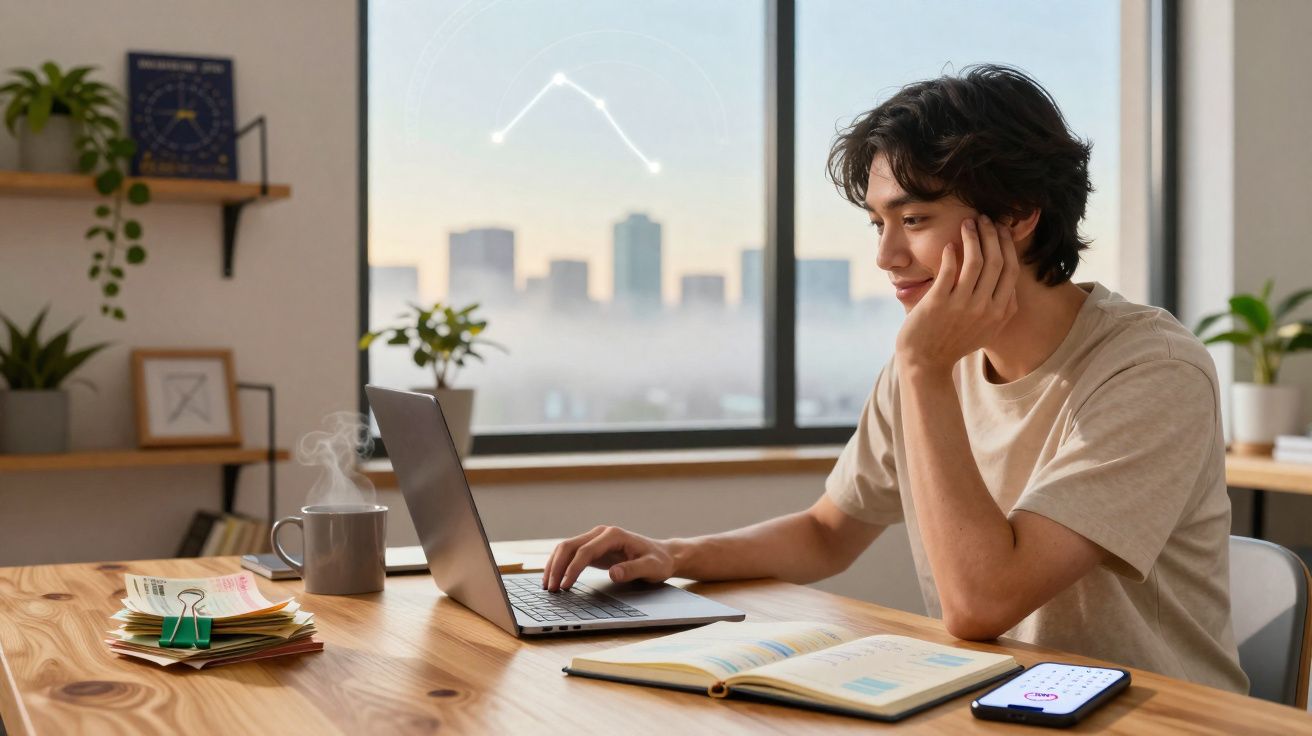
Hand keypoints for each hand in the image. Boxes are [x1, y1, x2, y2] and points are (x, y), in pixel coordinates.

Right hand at [542, 526, 675, 590]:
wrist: (662, 555)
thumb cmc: (658, 561)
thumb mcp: (651, 568)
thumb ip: (633, 570)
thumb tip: (613, 573)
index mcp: (614, 535)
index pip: (585, 551)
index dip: (573, 568)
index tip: (565, 585)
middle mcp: (601, 533)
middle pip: (569, 546)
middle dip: (557, 567)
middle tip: (550, 589)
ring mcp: (595, 539)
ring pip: (566, 548)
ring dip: (554, 565)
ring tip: (547, 586)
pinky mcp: (593, 548)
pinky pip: (571, 554)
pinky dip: (560, 565)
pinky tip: (554, 579)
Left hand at [894, 214, 1018, 373]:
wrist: (926, 361)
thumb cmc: (954, 341)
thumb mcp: (987, 329)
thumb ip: (1001, 307)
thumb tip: (1010, 279)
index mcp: (1001, 313)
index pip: (1011, 270)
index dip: (1007, 245)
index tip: (1001, 230)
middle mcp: (985, 308)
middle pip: (996, 261)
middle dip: (992, 234)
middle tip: (985, 219)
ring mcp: (962, 306)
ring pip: (976, 261)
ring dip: (973, 237)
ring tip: (968, 223)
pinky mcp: (938, 303)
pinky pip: (949, 269)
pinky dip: (951, 253)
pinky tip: (950, 244)